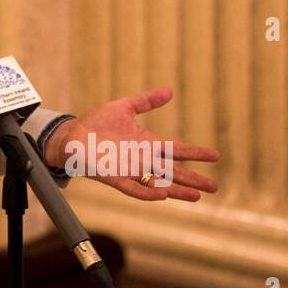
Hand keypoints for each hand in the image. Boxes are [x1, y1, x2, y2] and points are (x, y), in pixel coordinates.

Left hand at [43, 86, 220, 201]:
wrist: (72, 135)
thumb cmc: (97, 122)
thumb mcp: (124, 107)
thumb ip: (146, 101)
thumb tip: (170, 91)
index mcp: (147, 144)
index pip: (176, 150)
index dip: (195, 153)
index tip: (215, 155)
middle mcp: (142, 159)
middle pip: (173, 171)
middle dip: (193, 179)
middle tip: (214, 187)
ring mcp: (129, 170)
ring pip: (158, 184)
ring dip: (176, 191)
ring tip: (195, 197)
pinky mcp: (114, 177)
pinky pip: (133, 188)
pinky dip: (147, 192)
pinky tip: (161, 195)